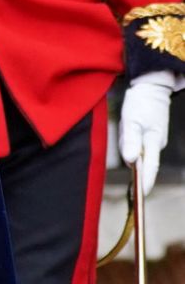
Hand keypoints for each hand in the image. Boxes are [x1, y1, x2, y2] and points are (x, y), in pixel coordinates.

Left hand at [119, 77, 172, 195]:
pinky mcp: (150, 136)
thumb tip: (131, 160)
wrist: (151, 87)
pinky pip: (138, 146)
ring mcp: (154, 140)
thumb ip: (131, 140)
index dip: (145, 182)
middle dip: (136, 170)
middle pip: (144, 163)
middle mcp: (156, 144)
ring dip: (130, 151)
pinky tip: (128, 129)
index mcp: (154, 141)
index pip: (150, 168)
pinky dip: (131, 144)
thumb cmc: (141, 102)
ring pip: (139, 154)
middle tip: (131, 173)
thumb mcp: (132, 120)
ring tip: (128, 129)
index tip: (140, 196)